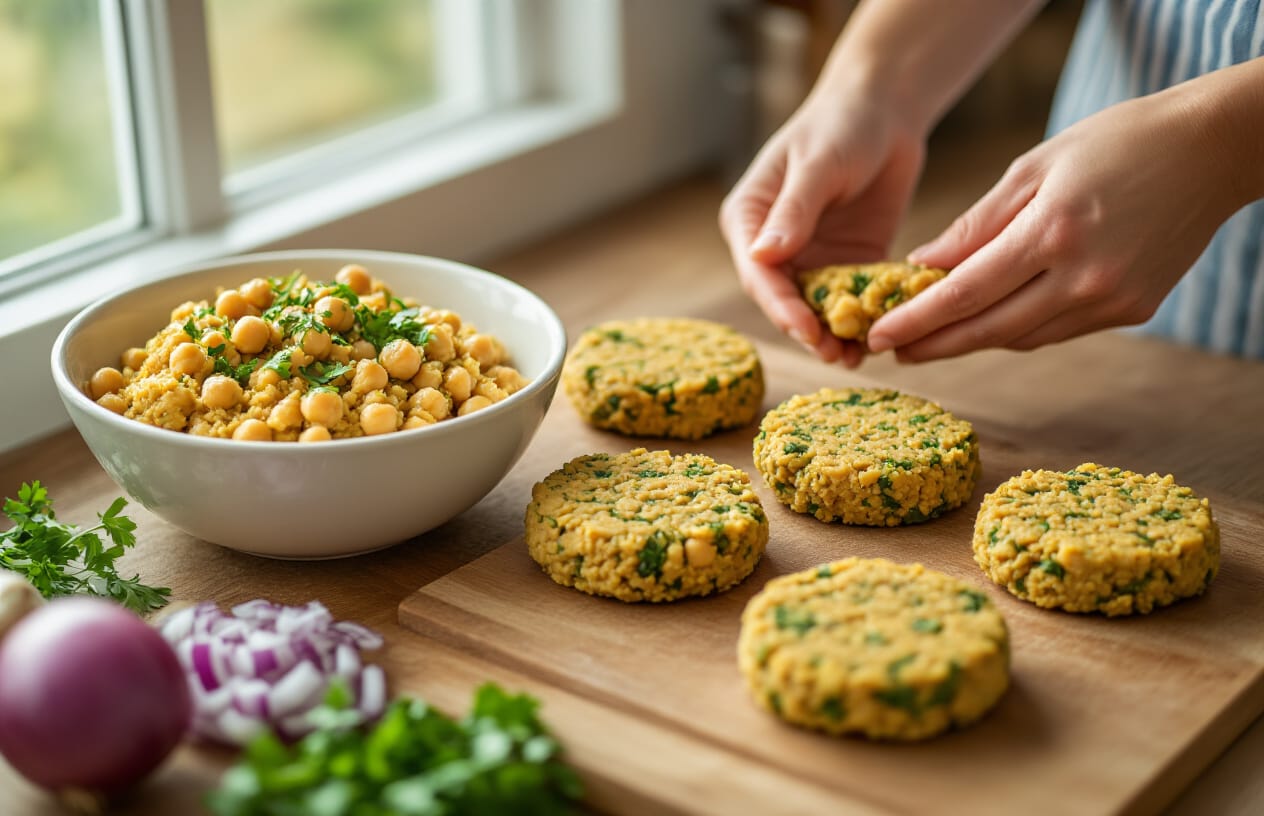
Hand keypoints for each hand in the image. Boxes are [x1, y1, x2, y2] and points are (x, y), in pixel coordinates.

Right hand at [719, 93, 924, 366]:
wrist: (885, 109)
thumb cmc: (841, 124)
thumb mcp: (818, 164)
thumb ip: (794, 210)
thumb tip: (763, 255)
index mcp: (751, 219)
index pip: (759, 272)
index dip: (780, 305)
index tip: (806, 329)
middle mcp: (775, 245)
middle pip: (784, 299)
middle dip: (807, 328)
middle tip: (833, 354)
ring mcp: (812, 257)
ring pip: (817, 307)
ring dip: (834, 334)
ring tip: (855, 358)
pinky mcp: (848, 263)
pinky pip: (852, 298)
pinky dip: (864, 319)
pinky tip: (879, 338)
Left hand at [867, 88, 1242, 360]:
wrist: (1211, 151)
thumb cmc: (1115, 143)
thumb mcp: (1035, 167)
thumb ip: (976, 223)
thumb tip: (921, 266)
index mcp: (1052, 232)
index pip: (966, 293)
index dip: (917, 321)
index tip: (879, 336)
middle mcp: (1084, 276)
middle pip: (989, 329)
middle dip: (934, 345)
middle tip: (892, 351)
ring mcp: (1112, 299)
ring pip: (1022, 337)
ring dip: (973, 341)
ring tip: (930, 339)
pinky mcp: (1133, 310)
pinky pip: (1057, 331)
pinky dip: (1017, 329)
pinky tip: (989, 323)